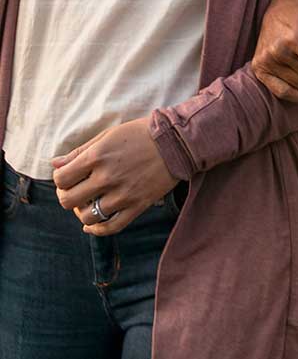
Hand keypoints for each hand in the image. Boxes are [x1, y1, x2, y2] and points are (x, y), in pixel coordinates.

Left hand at [51, 118, 177, 235]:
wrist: (177, 141)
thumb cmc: (141, 134)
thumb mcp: (108, 135)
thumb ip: (80, 151)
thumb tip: (54, 164)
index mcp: (98, 156)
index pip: (61, 179)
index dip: (59, 180)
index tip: (67, 176)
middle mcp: (107, 177)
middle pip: (69, 200)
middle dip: (66, 196)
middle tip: (75, 190)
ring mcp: (123, 194)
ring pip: (87, 217)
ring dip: (81, 212)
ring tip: (88, 202)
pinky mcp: (137, 206)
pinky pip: (110, 227)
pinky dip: (97, 230)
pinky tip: (92, 225)